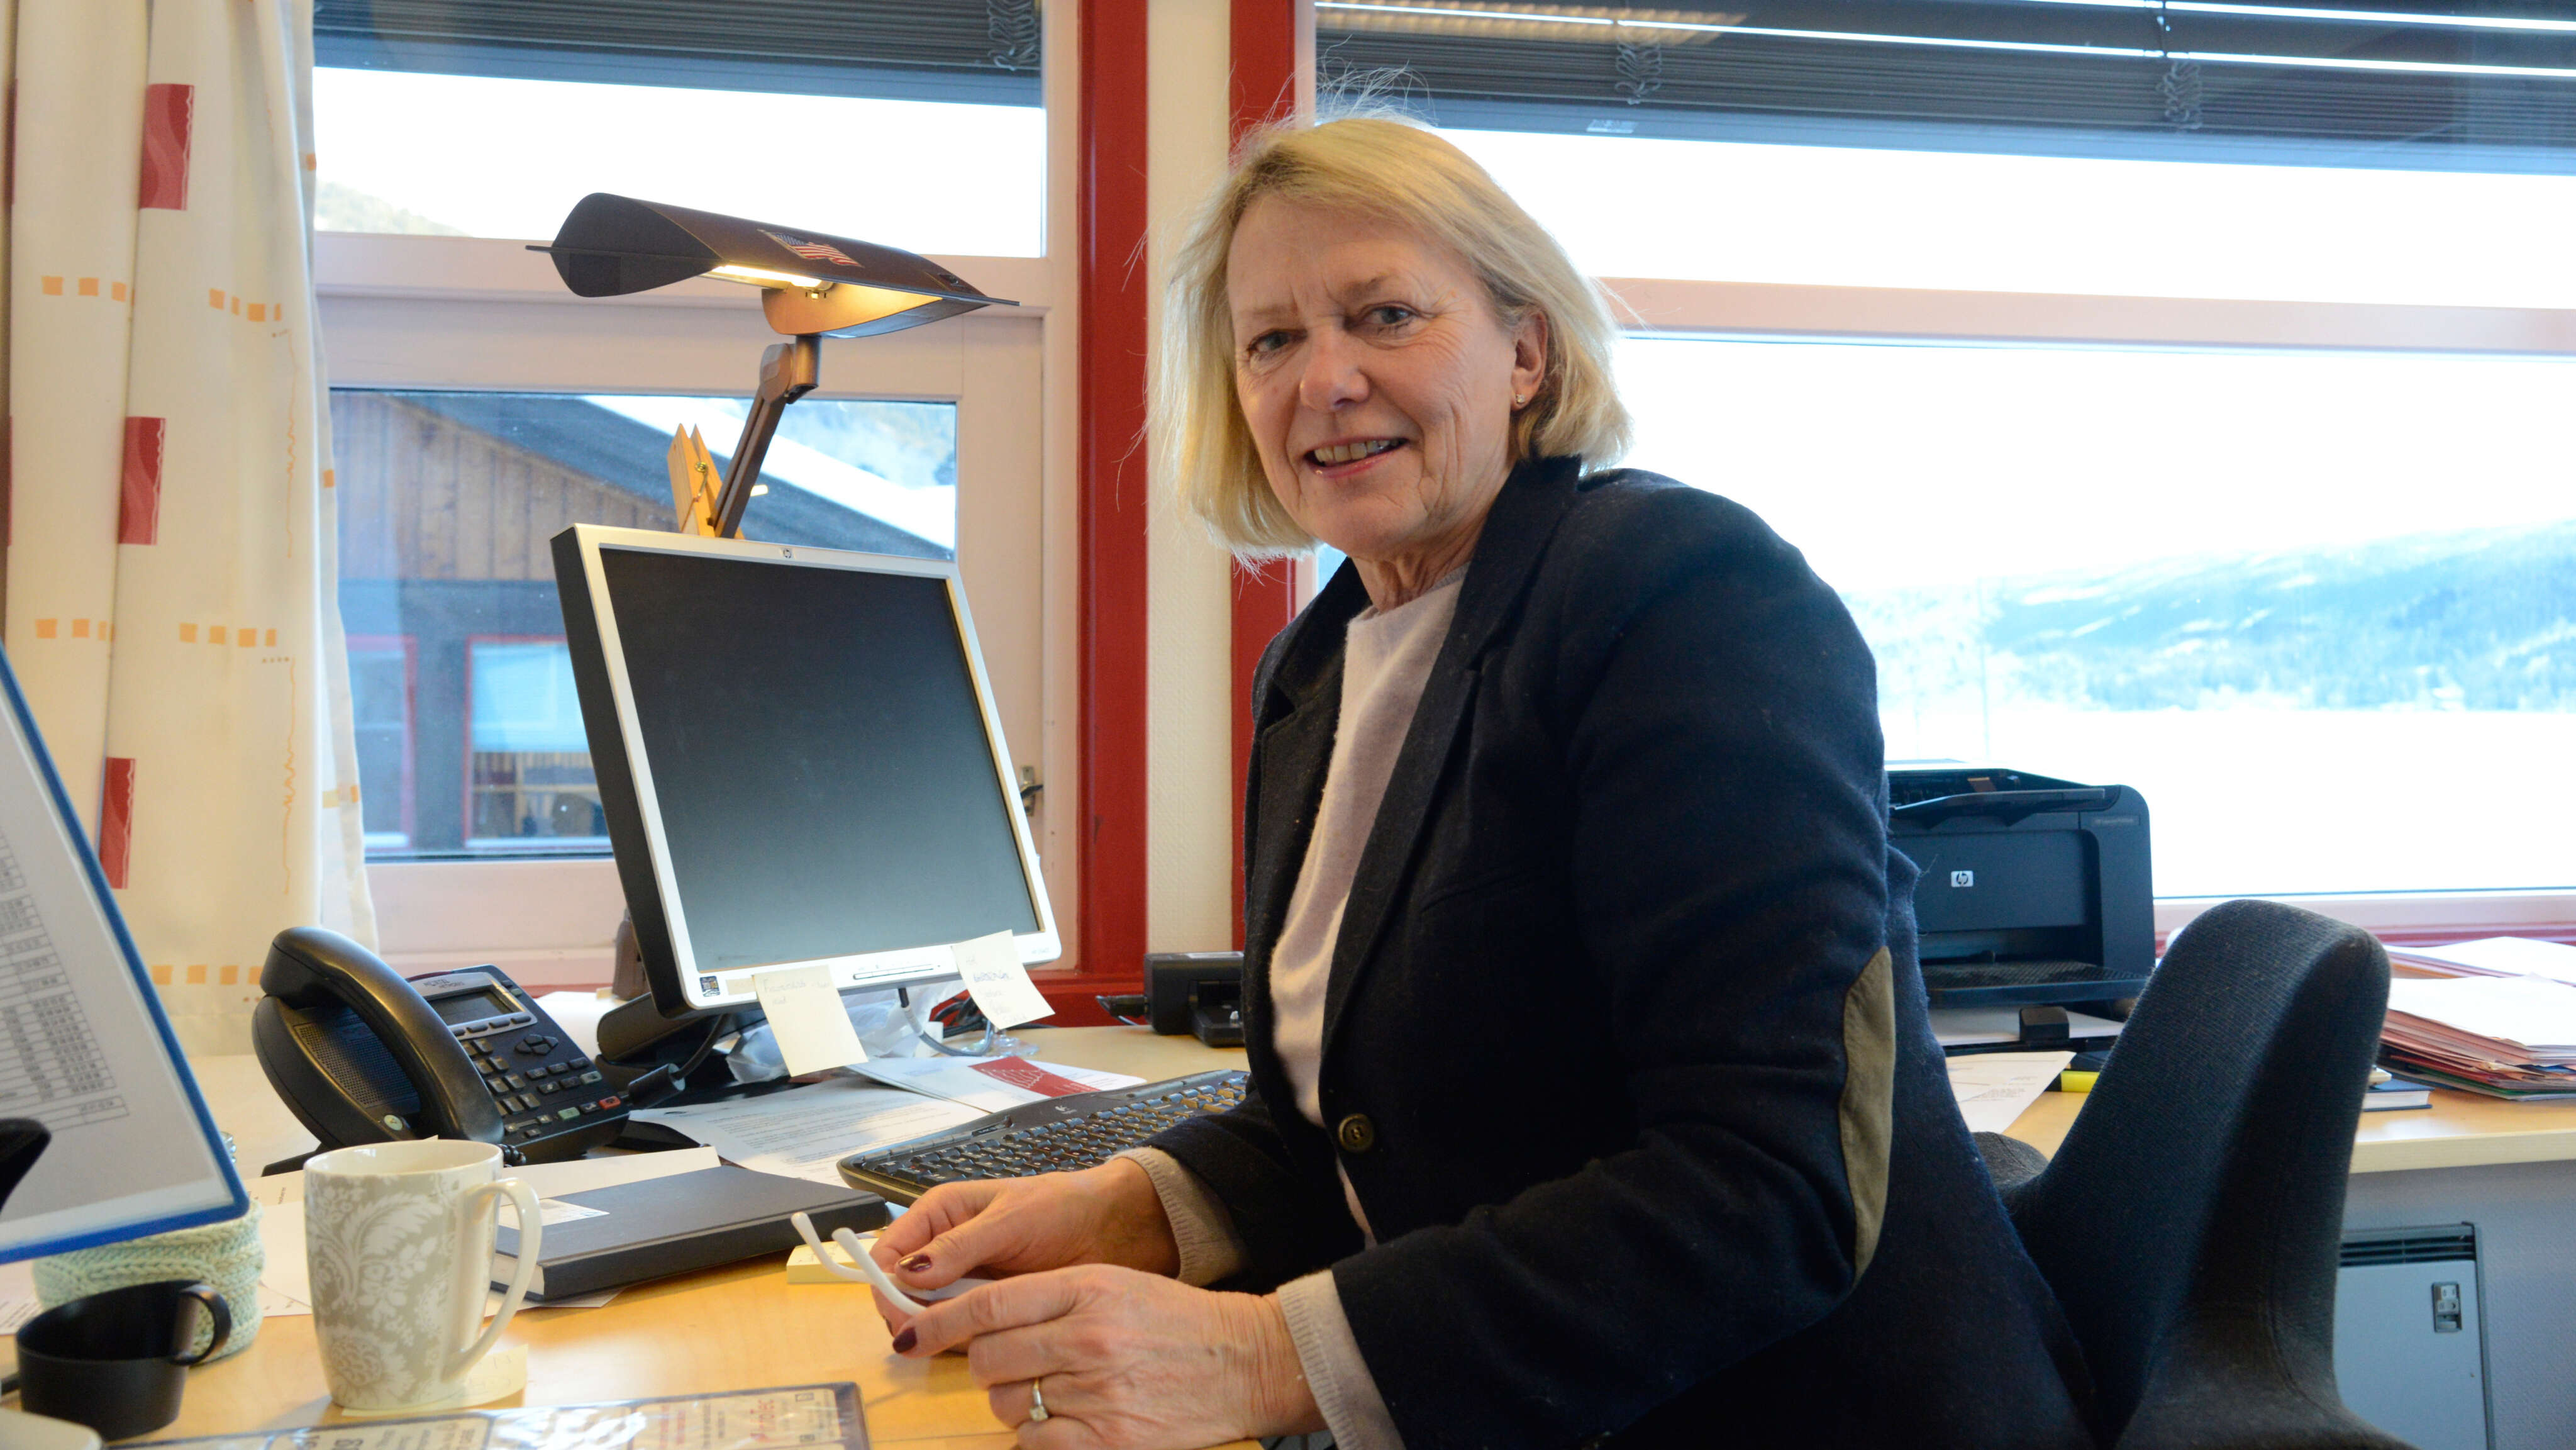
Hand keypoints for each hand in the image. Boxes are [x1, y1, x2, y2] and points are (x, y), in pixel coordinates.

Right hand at [868, 1160, 1177, 1315]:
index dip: (885, 1281)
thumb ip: (959, 1246)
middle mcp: (944, 1249)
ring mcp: (965, 1282)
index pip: (890, 1251)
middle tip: (937, 1326)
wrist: (1111, 1229)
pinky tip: (989, 1333)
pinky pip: (962, 1331)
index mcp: (940, 1213)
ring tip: (976, 1325)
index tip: (898, 1307)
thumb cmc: (1062, 1207)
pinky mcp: (988, 1308)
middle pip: (902, 1291)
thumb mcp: (1009, 1219)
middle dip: (912, 1312)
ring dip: (942, 1328)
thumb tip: (908, 1271)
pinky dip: (967, 1338)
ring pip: (929, 1316)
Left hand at [894, 1264, 1322, 1447]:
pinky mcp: (1106, 1439)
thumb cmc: (1177, 1323)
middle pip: (988, 1358)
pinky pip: (1032, 1443)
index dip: (937, 1321)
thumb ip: (1048, 1297)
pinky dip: (1035, 1436)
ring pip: (1005, 1403)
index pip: (988, 1305)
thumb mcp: (1113, 1285)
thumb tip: (975, 1317)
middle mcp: (1087, 1337)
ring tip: (1051, 1392)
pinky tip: (1064, 1421)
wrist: (1244, 1361)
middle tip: (1009, 1366)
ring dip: (1012, 1402)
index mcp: (1086, 1289)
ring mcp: (1096, 1391)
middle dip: (984, 1366)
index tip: (910, 1332)